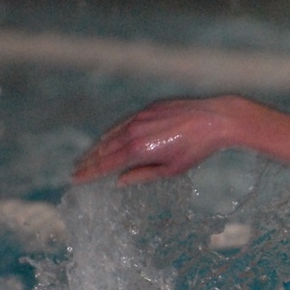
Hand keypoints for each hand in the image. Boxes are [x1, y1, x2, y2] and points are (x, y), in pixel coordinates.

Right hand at [72, 98, 234, 184]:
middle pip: (104, 148)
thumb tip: (120, 181)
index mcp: (139, 149)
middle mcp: (134, 130)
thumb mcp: (172, 170)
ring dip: (98, 147)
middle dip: (88, 161)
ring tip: (87, 158)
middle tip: (75, 171)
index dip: (89, 172)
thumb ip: (143, 175)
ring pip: (112, 134)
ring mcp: (140, 116)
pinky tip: (109, 139)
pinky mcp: (148, 108)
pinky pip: (124, 122)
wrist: (215, 120)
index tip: (76, 179)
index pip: (106, 163)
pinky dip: (113, 133)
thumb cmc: (196, 149)